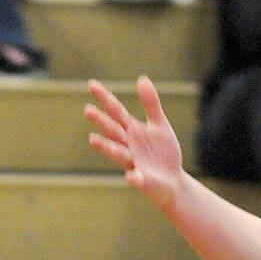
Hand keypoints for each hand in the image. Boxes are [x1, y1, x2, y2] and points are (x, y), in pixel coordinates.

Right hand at [85, 76, 184, 211]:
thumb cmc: (163, 152)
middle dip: (101, 122)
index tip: (91, 84)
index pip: (115, 111)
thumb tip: (142, 78)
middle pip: (113, 131)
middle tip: (87, 110)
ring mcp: (133, 163)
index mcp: (131, 130)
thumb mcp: (159, 125)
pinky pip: (136, 179)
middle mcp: (127, 145)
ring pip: (118, 154)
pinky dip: (134, 178)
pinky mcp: (142, 181)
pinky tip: (132, 175)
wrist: (173, 181)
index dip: (104, 98)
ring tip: (93, 140)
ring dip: (107, 147)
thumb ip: (151, 104)